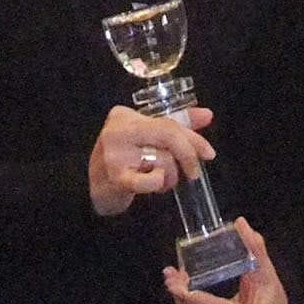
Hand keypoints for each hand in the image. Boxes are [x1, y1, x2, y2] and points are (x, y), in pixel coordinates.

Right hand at [88, 103, 215, 217]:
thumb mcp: (147, 138)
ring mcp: (115, 154)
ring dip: (171, 176)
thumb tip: (207, 115)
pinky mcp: (115, 177)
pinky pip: (149, 180)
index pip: (168, 122)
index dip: (193, 138)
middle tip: (194, 172)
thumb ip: (176, 124)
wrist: (95, 189)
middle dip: (188, 154)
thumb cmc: (123, 161)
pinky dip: (158, 183)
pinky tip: (155, 185)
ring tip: (163, 181)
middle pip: (168, 134)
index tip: (208, 153)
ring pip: (163, 159)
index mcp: (123, 115)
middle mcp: (117, 130)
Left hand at [165, 221, 287, 303]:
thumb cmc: (269, 291)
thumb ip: (254, 247)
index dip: (200, 298)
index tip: (181, 285)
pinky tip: (180, 292)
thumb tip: (240, 223)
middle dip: (183, 298)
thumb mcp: (264, 269)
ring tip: (173, 280)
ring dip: (180, 303)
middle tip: (171, 277)